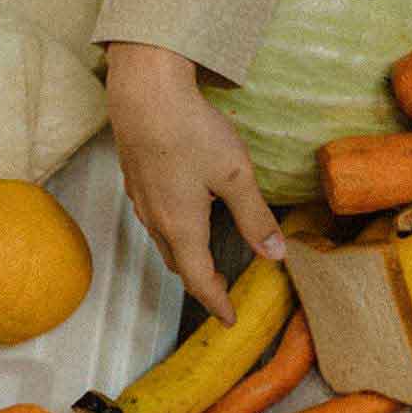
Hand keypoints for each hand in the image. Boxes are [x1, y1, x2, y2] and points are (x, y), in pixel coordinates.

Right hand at [107, 42, 283, 323]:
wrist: (142, 93)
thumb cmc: (190, 132)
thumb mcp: (236, 176)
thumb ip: (255, 218)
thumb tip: (275, 255)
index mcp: (182, 226)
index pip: (199, 280)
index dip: (216, 303)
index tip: (230, 319)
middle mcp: (156, 219)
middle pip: (180, 264)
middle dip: (202, 283)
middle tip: (223, 291)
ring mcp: (142, 199)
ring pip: (164, 242)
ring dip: (187, 258)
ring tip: (207, 261)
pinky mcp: (136, 179)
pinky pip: (156, 219)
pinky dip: (175, 233)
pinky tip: (187, 216)